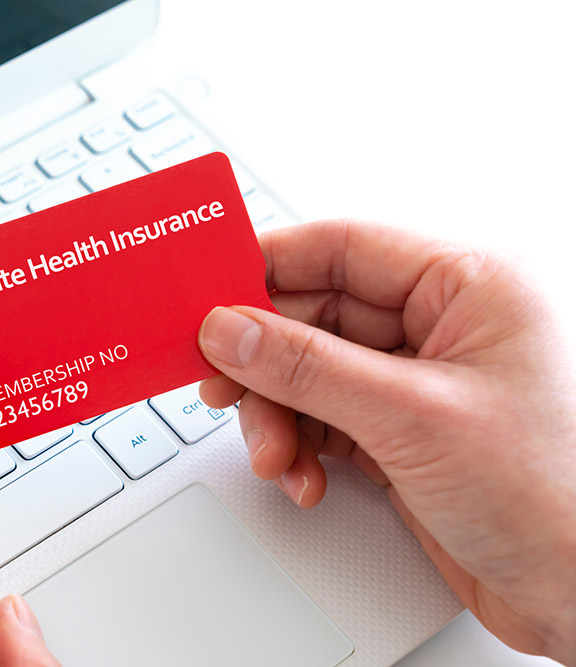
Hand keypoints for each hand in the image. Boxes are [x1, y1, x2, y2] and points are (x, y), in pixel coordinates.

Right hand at [197, 220, 575, 663]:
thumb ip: (307, 367)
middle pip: (313, 317)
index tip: (207, 292)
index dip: (267, 267)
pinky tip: (304, 476)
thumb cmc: (556, 496)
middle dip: (264, 363)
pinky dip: (300, 447)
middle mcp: (439, 326)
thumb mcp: (411, 417)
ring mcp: (416, 383)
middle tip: (221, 387)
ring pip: (309, 374)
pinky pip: (323, 419)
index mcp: (465, 286)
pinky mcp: (400, 433)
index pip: (341, 249)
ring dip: (278, 415)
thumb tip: (231, 329)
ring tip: (277, 455)